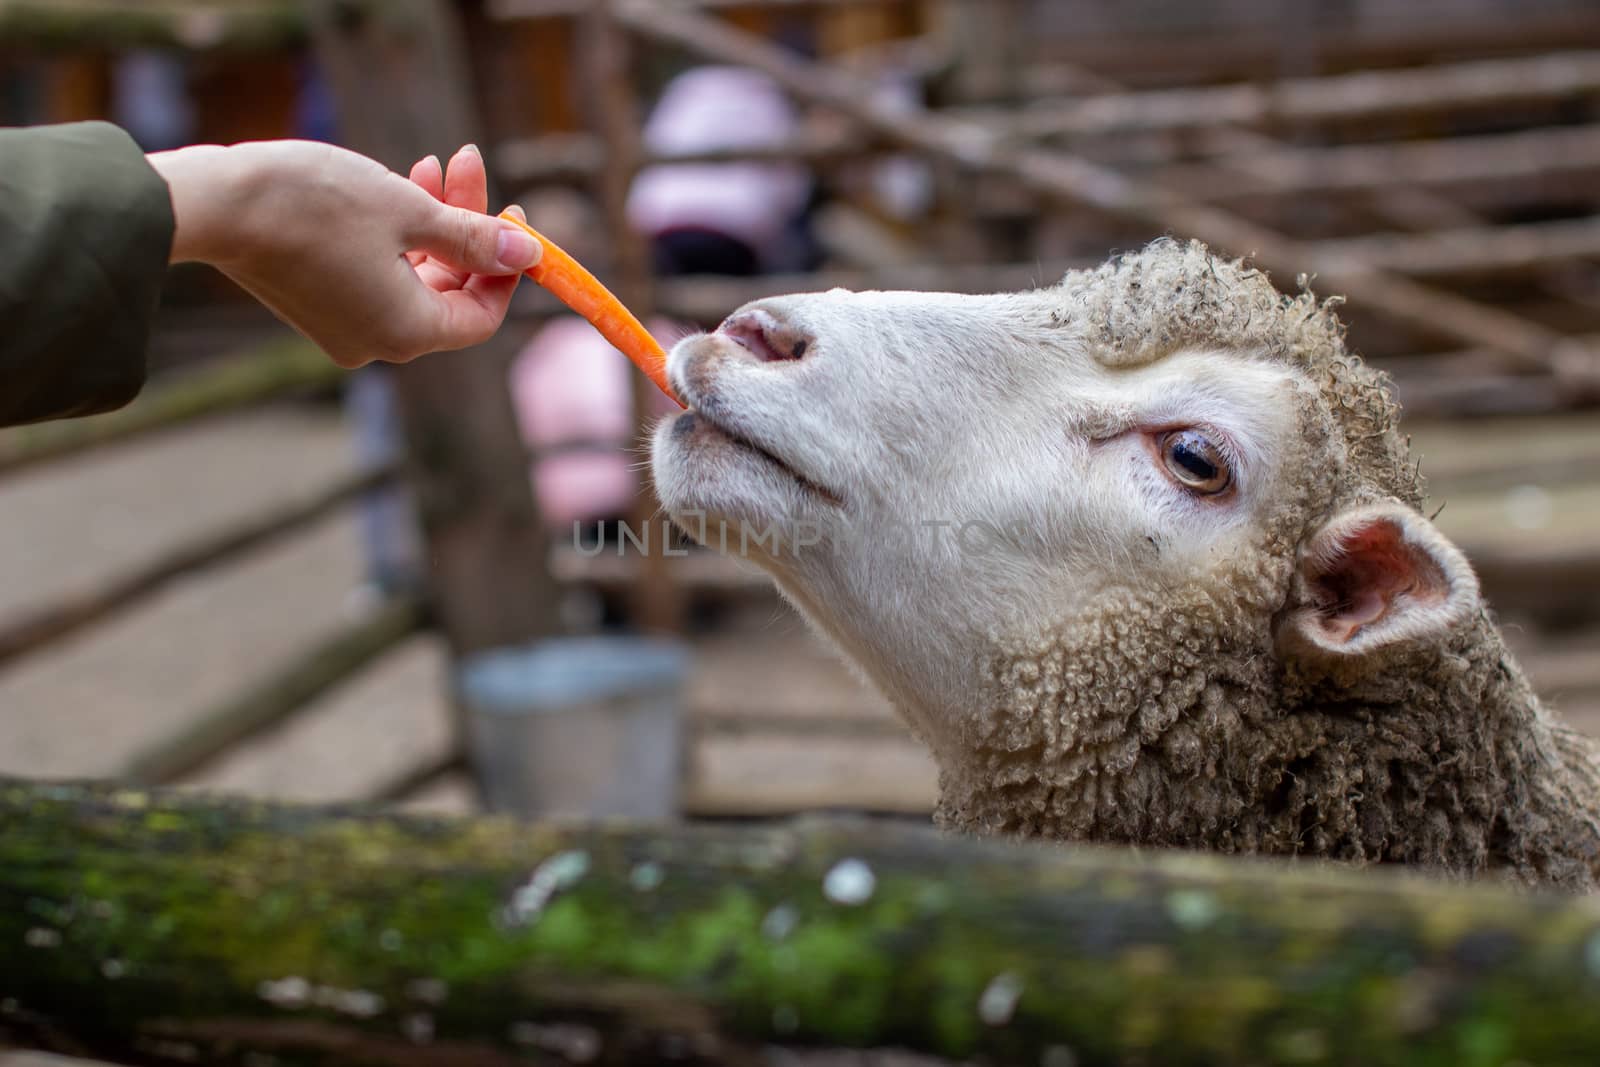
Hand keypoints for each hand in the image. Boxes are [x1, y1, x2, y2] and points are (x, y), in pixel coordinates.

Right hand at [148, 140, 541, 366]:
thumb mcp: (410, 211)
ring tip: (434, 163)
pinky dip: (395, 237)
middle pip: (448, 290)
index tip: (513, 214)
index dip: (505, 267)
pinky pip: (377, 276)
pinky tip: (397, 185)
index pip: (482, 315)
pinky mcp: (318, 305)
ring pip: (413, 276)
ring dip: (432, 223)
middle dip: (466, 228)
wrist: (214, 203)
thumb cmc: (315, 203)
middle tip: (467, 163)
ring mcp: (345, 328)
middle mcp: (378, 344)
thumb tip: (529, 255)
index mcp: (409, 333)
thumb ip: (474, 237)